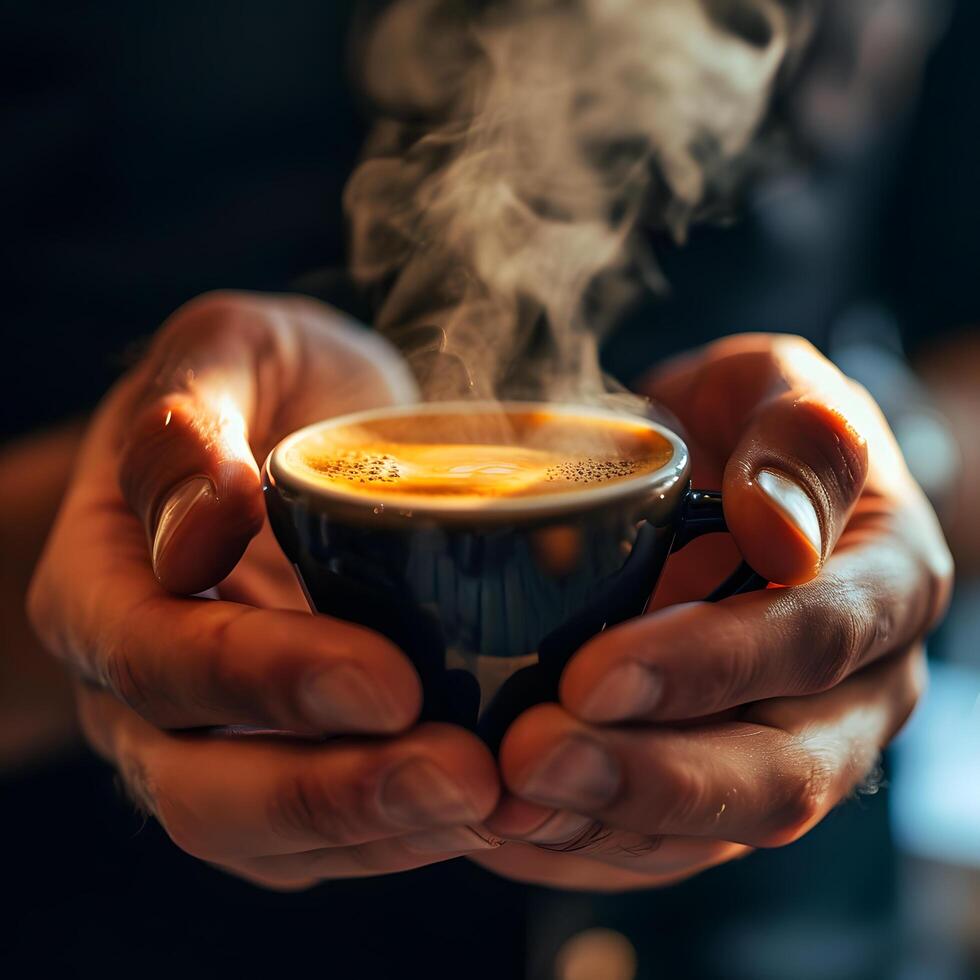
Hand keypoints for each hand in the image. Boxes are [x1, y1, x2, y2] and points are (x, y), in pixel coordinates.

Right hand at [28, 291, 499, 888]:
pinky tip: (484, 807)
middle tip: (462, 776)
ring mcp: (206, 738)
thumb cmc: (260, 386)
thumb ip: (189, 418)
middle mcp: (139, 688)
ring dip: (379, 833)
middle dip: (332, 794)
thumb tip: (198, 522)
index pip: (159, 656)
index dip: (266, 682)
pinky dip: (400, 835)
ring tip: (491, 802)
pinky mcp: (278, 761)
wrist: (286, 431)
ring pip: (265, 839)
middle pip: (198, 789)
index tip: (390, 681)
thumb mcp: (227, 351)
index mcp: (102, 584)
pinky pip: (320, 837)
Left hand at [478, 334, 951, 890]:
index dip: (713, 665)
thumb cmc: (751, 424)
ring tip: (501, 804)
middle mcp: (858, 691)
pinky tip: (505, 826)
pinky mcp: (724, 784)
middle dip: (651, 778)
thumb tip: (781, 533)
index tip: (595, 672)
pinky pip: (668, 844)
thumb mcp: (781, 388)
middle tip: (531, 758)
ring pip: (719, 832)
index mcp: (886, 585)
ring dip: (605, 828)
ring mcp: (793, 748)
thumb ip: (800, 437)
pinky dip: (583, 845)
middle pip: (778, 772)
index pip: (816, 640)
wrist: (733, 479)